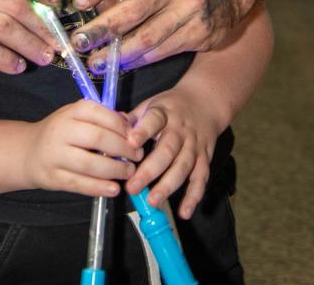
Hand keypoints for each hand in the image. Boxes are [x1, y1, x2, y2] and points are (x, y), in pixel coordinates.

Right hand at [25, 100, 143, 196]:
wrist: (28, 152)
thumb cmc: (61, 132)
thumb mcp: (77, 117)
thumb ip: (102, 119)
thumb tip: (130, 124)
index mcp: (71, 111)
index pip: (100, 114)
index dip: (122, 126)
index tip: (136, 136)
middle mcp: (62, 130)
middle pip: (98, 139)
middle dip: (123, 149)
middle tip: (137, 156)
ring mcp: (56, 155)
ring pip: (90, 164)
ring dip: (115, 170)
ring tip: (129, 172)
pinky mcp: (53, 178)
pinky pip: (80, 184)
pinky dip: (100, 188)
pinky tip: (114, 188)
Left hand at [70, 0, 238, 71]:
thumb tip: (93, 10)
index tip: (79, 3)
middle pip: (132, 10)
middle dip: (102, 30)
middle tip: (79, 43)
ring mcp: (189, 10)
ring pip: (146, 38)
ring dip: (117, 54)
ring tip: (95, 62)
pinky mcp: (198, 34)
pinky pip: (160, 52)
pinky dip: (138, 60)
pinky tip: (122, 64)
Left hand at [124, 88, 219, 218]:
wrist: (205, 101)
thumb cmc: (171, 106)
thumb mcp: (151, 104)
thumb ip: (132, 119)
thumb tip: (109, 131)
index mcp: (164, 113)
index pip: (154, 120)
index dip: (143, 131)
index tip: (131, 143)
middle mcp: (180, 130)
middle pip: (167, 150)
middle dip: (150, 170)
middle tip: (133, 187)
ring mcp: (194, 145)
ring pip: (183, 166)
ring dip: (168, 186)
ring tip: (152, 201)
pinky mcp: (205, 158)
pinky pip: (200, 179)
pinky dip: (193, 197)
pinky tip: (184, 212)